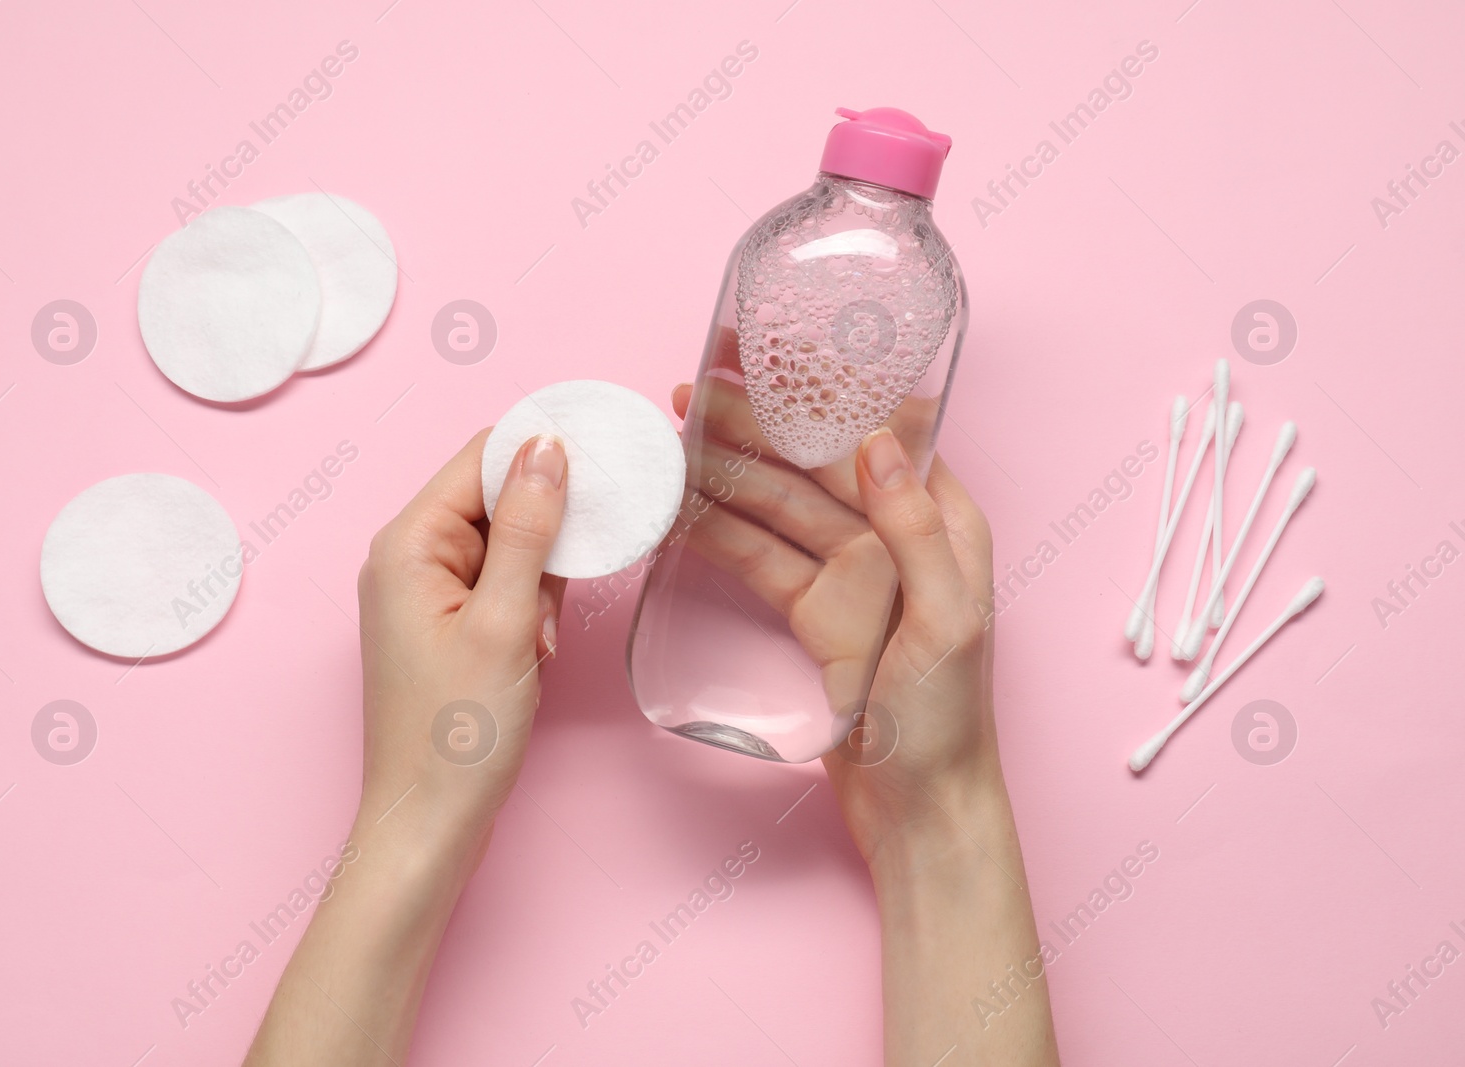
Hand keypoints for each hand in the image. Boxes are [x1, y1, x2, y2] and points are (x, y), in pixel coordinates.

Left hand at [245, 430, 570, 1066]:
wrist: (429, 823)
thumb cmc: (458, 733)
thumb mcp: (507, 622)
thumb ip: (527, 528)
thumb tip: (547, 446)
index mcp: (407, 544)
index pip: (480, 457)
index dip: (540, 454)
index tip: (600, 465)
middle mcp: (406, 558)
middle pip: (495, 500)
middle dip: (541, 540)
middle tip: (555, 596)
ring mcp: (423, 593)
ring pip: (506, 547)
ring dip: (538, 585)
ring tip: (537, 644)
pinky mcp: (443, 624)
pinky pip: (499, 587)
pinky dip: (527, 613)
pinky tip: (532, 656)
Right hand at [669, 379, 996, 852]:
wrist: (921, 812)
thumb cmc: (951, 721)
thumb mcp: (947, 623)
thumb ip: (916, 529)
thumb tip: (875, 439)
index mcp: (942, 519)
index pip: (872, 432)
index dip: (816, 390)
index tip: (761, 352)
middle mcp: (893, 535)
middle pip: (812, 463)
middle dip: (752, 425)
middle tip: (687, 393)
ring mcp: (849, 576)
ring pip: (776, 506)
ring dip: (724, 472)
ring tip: (670, 440)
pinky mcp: (813, 614)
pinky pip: (759, 558)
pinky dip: (719, 532)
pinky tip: (681, 507)